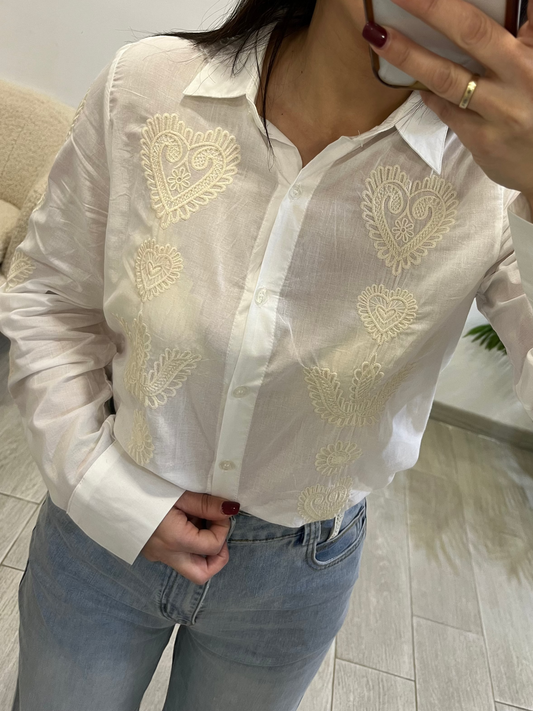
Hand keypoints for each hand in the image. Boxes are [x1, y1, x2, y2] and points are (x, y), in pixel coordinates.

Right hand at [141, 491, 239, 583]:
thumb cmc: (143, 488)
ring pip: (189, 566)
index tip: (218, 509)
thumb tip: (231, 510)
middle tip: (216, 532)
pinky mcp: (150, 550)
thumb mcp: (179, 493)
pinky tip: (182, 519)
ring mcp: (156, 554)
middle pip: (202, 574)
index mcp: (175, 540)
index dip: (223, 527)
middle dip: (217, 557)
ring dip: (201, 548)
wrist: (105, 490)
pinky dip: (187, 542)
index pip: (214, 547)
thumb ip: (207, 505)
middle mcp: (166, 554)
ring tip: (196, 519)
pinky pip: (176, 554)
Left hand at [362, 0, 532, 200]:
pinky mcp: (481, 139)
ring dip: (408, 54)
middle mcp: (523, 76)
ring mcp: (500, 110)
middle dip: (432, 8)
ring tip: (378, 36)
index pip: (525, 11)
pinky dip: (425, 91)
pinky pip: (445, 109)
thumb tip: (509, 8)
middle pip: (471, 33)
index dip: (471, 2)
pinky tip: (406, 76)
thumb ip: (526, 35)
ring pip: (447, 77)